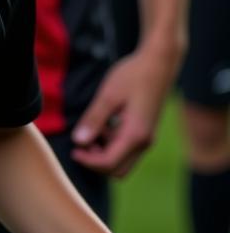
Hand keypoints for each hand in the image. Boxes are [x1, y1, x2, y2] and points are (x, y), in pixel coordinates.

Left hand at [71, 44, 178, 176]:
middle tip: (80, 142)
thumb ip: (94, 119)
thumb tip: (78, 141)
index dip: (88, 161)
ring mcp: (146, 138)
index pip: (109, 163)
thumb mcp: (108, 95)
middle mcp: (144, 142)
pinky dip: (111, 143)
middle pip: (117, 168)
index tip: (72, 150)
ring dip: (103, 151)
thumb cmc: (133, 76)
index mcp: (135, 135)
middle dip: (96, 161)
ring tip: (90, 127)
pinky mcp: (144, 131)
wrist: (158, 64)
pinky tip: (101, 123)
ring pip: (122, 159)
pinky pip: (126, 147)